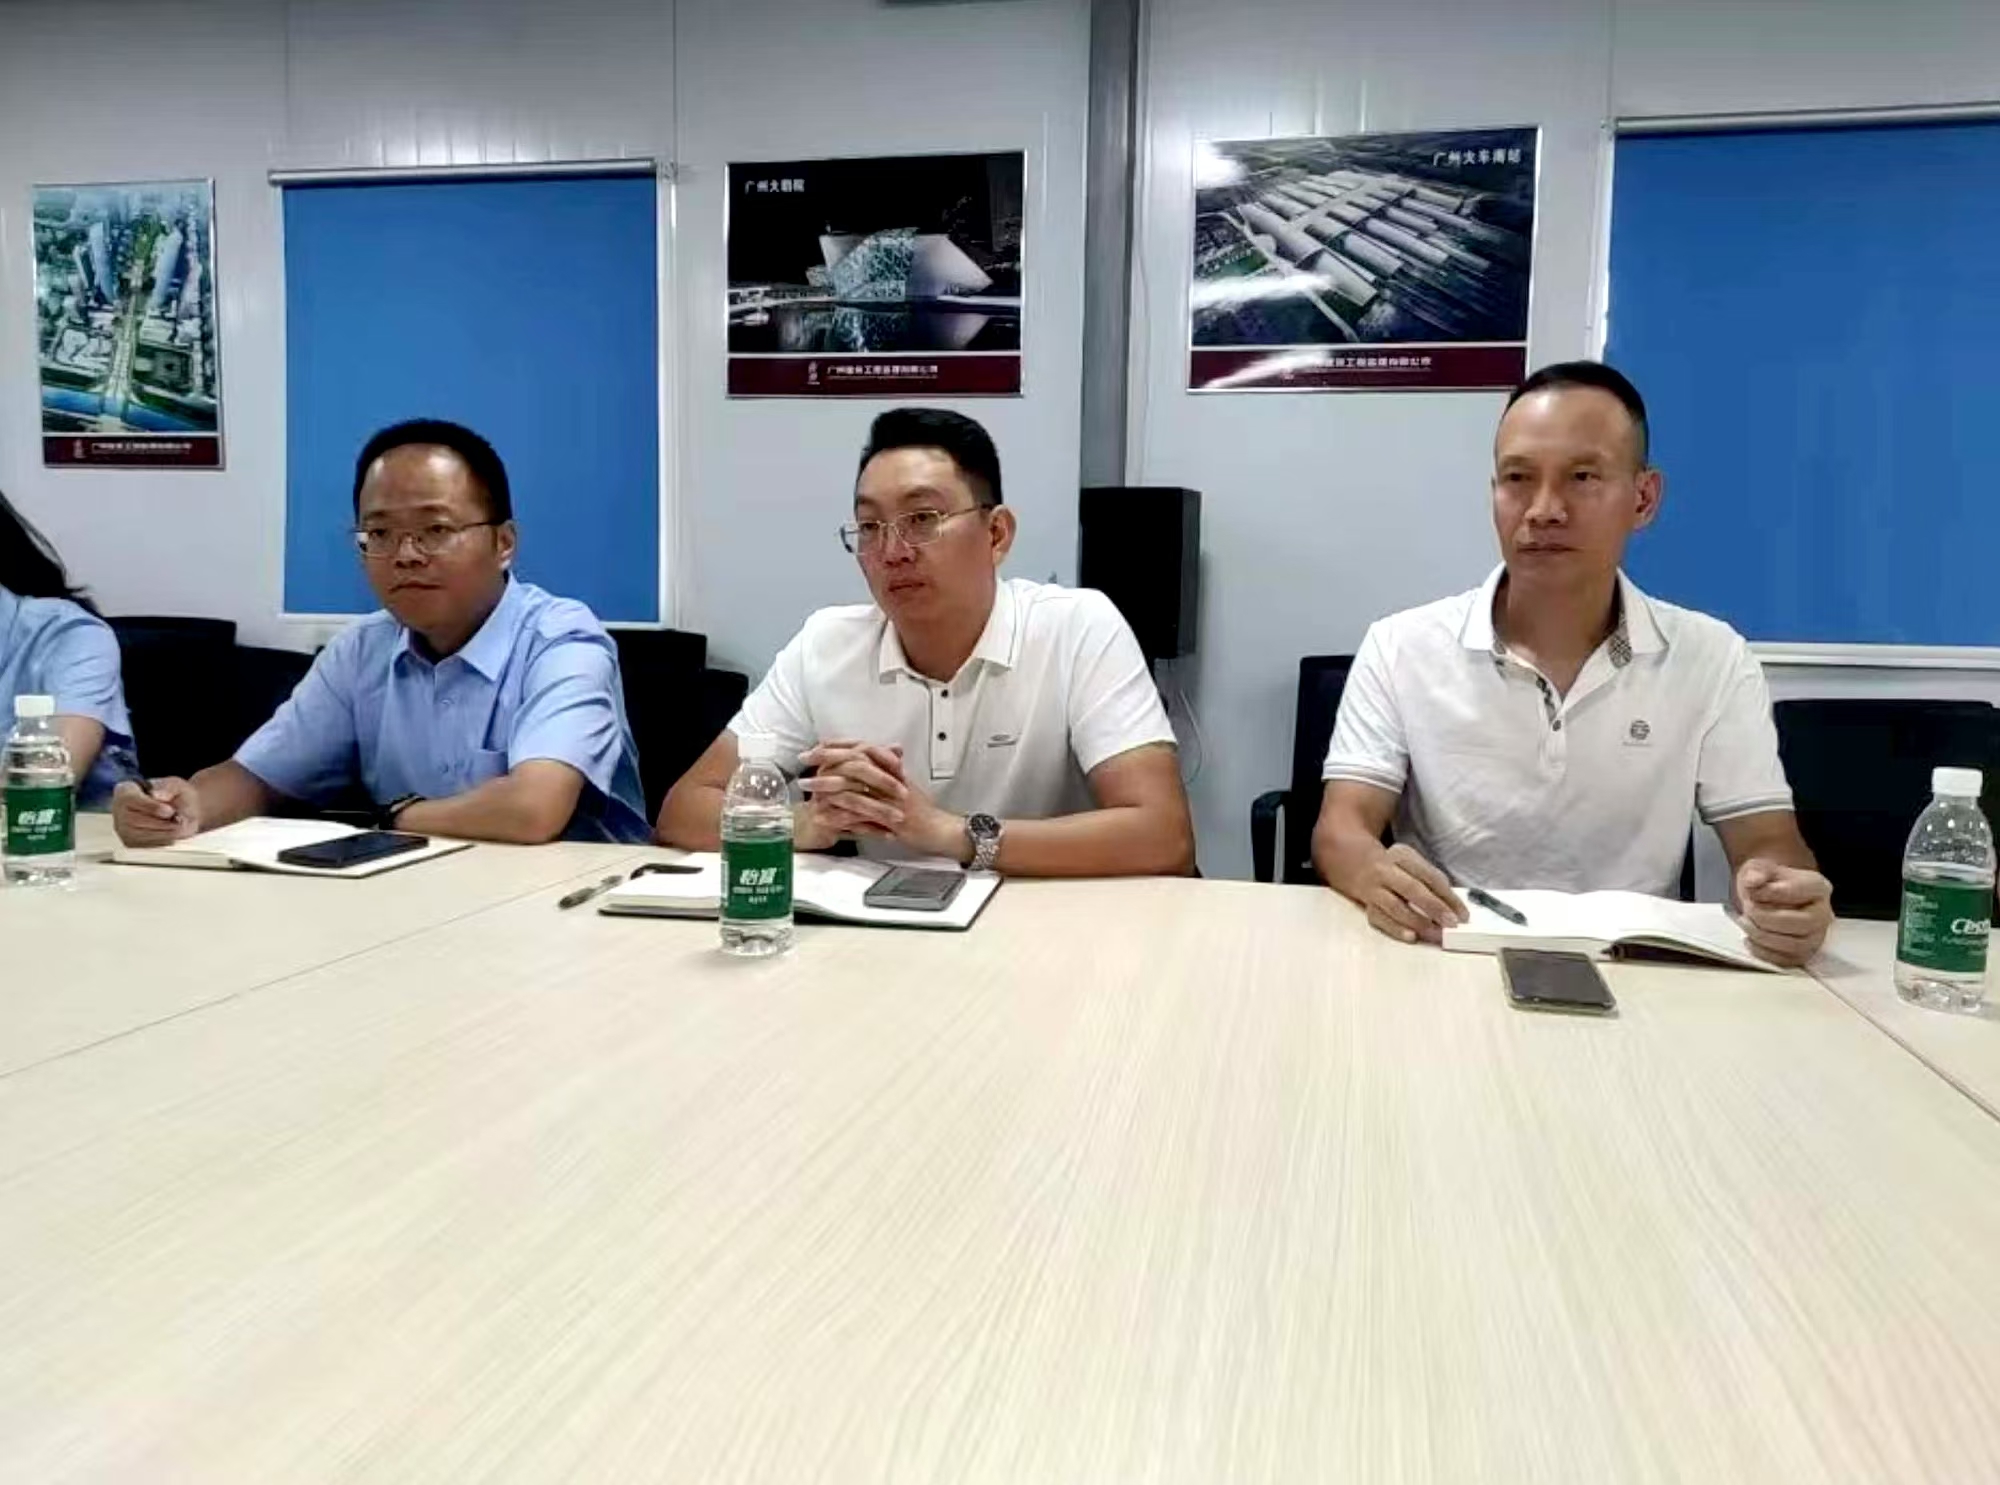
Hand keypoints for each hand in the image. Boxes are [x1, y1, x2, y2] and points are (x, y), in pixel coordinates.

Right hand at [112, 777, 200, 845]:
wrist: (177, 807)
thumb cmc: (172, 794)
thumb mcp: (174, 785)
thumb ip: (167, 788)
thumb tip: (156, 794)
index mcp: (125, 791)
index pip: (130, 800)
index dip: (151, 807)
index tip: (169, 811)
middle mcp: (118, 809)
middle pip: (133, 820)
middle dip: (160, 823)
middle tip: (179, 821)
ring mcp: (121, 827)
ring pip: (138, 835)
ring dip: (162, 833)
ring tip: (178, 827)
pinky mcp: (129, 841)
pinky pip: (143, 845)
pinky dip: (160, 841)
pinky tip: (172, 834)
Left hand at [798, 742, 966, 859]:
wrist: (942, 829)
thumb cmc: (921, 810)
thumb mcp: (901, 785)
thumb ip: (882, 772)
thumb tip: (861, 761)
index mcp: (893, 769)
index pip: (862, 748)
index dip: (838, 745)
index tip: (816, 746)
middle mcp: (891, 781)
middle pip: (855, 763)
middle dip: (826, 760)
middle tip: (805, 762)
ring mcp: (891, 800)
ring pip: (854, 789)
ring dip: (828, 789)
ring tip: (808, 790)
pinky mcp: (891, 821)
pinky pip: (861, 817)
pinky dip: (839, 817)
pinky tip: (823, 817)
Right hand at [1356, 843, 1467, 944]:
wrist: (1358, 866)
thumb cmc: (1396, 869)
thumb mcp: (1412, 864)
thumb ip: (1431, 881)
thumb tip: (1452, 907)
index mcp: (1402, 855)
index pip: (1429, 876)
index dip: (1448, 896)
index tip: (1463, 915)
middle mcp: (1385, 869)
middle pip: (1411, 888)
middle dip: (1434, 907)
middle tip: (1451, 924)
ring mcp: (1372, 888)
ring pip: (1395, 906)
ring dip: (1418, 922)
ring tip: (1435, 934)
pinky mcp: (1366, 905)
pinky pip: (1380, 919)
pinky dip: (1396, 929)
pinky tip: (1411, 937)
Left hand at [1735, 858, 1832, 966]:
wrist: (1766, 895)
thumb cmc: (1768, 882)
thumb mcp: (1760, 867)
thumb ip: (1757, 872)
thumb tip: (1753, 882)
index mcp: (1818, 886)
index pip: (1801, 891)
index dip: (1771, 892)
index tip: (1752, 889)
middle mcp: (1823, 913)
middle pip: (1804, 923)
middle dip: (1767, 918)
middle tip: (1748, 908)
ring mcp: (1816, 936)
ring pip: (1796, 945)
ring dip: (1763, 936)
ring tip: (1745, 922)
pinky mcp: (1803, 954)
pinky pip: (1786, 961)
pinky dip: (1763, 952)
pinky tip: (1749, 939)